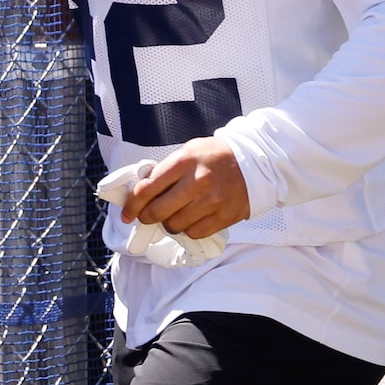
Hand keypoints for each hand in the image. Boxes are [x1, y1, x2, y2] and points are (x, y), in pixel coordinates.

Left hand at [121, 138, 250, 239]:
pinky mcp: (225, 216)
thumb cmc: (216, 156)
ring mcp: (213, 201)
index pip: (147, 189)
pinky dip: (188, 229)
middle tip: (147, 216)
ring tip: (175, 214)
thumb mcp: (187, 152)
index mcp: (184, 162)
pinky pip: (194, 233)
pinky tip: (192, 219)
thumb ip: (165, 171)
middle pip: (157, 212)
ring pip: (174, 225)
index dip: (132, 205)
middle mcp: (198, 181)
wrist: (257, 161)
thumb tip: (140, 192)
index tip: (127, 214)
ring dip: (169, 224)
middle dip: (147, 217)